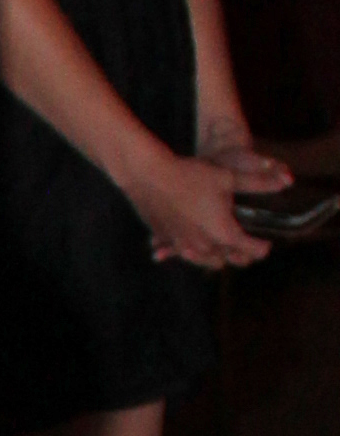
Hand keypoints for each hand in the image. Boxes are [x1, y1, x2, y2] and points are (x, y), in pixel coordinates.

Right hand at [139, 137, 284, 269]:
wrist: (149, 175)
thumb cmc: (191, 175)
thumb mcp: (229, 176)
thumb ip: (258, 183)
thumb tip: (286, 181)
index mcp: (224, 232)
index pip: (251, 249)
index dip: (262, 247)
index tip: (265, 243)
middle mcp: (204, 245)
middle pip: (228, 260)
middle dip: (239, 255)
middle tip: (246, 247)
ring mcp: (183, 245)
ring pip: (205, 260)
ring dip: (216, 256)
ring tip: (220, 247)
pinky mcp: (166, 239)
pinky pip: (182, 252)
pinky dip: (190, 251)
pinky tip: (189, 245)